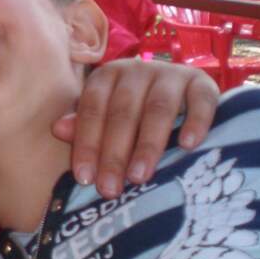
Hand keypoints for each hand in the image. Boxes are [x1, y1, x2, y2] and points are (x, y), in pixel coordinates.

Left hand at [52, 60, 218, 197]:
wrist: (180, 86)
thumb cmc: (133, 108)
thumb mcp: (105, 113)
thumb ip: (84, 124)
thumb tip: (57, 129)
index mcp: (107, 76)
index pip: (92, 110)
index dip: (86, 144)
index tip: (84, 178)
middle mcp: (137, 70)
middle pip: (122, 113)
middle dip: (113, 154)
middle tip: (109, 188)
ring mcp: (170, 74)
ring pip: (157, 109)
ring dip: (147, 145)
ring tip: (139, 176)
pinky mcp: (202, 82)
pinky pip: (200, 100)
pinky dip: (195, 122)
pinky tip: (188, 146)